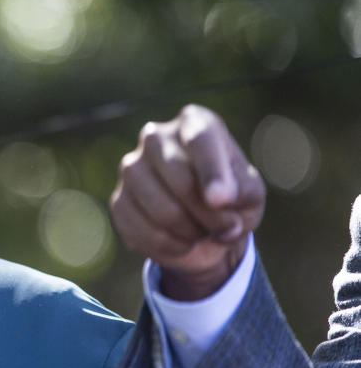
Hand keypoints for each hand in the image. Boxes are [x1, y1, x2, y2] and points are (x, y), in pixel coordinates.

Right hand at [109, 105, 265, 300]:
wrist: (202, 225)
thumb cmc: (231, 199)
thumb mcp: (250, 193)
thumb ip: (242, 192)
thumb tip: (217, 202)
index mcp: (193, 122)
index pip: (200, 140)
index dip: (212, 171)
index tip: (221, 200)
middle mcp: (155, 137)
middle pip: (180, 179)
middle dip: (208, 214)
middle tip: (226, 227)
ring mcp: (131, 168)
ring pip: (161, 209)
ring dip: (190, 232)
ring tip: (202, 231)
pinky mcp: (118, 201)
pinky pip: (143, 231)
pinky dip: (171, 246)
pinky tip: (183, 242)